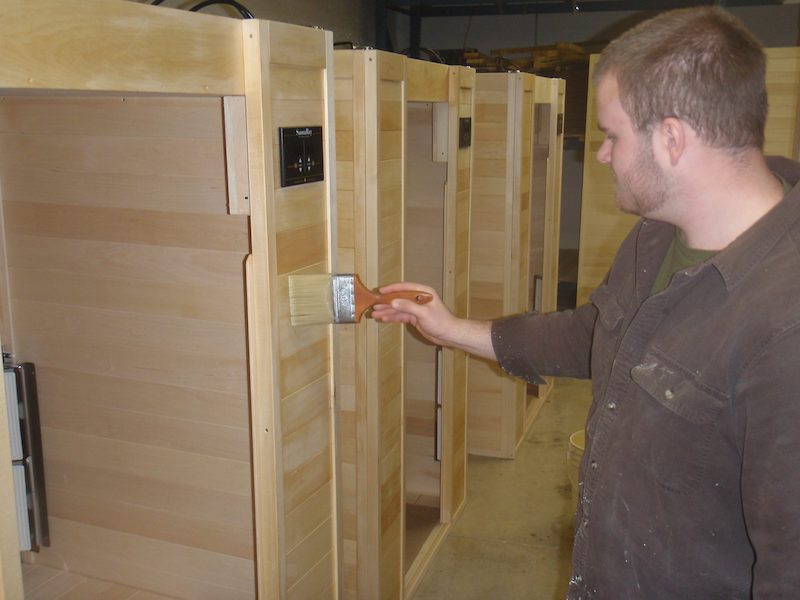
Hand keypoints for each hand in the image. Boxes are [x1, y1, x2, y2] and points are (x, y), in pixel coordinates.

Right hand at [372, 282, 495, 359]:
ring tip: (375, 313)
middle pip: (399, 298)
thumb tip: (394, 302)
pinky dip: (392, 317)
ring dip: (387, 311)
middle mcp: (419, 299)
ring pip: (398, 308)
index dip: (392, 289)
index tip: (381, 291)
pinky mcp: (415, 317)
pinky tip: (384, 319)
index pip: (405, 287)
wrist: (449, 334)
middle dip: (387, 302)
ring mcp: (416, 308)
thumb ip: (408, 307)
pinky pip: (401, 316)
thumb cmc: (441, 321)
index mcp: (424, 292)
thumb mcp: (423, 313)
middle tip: (374, 304)